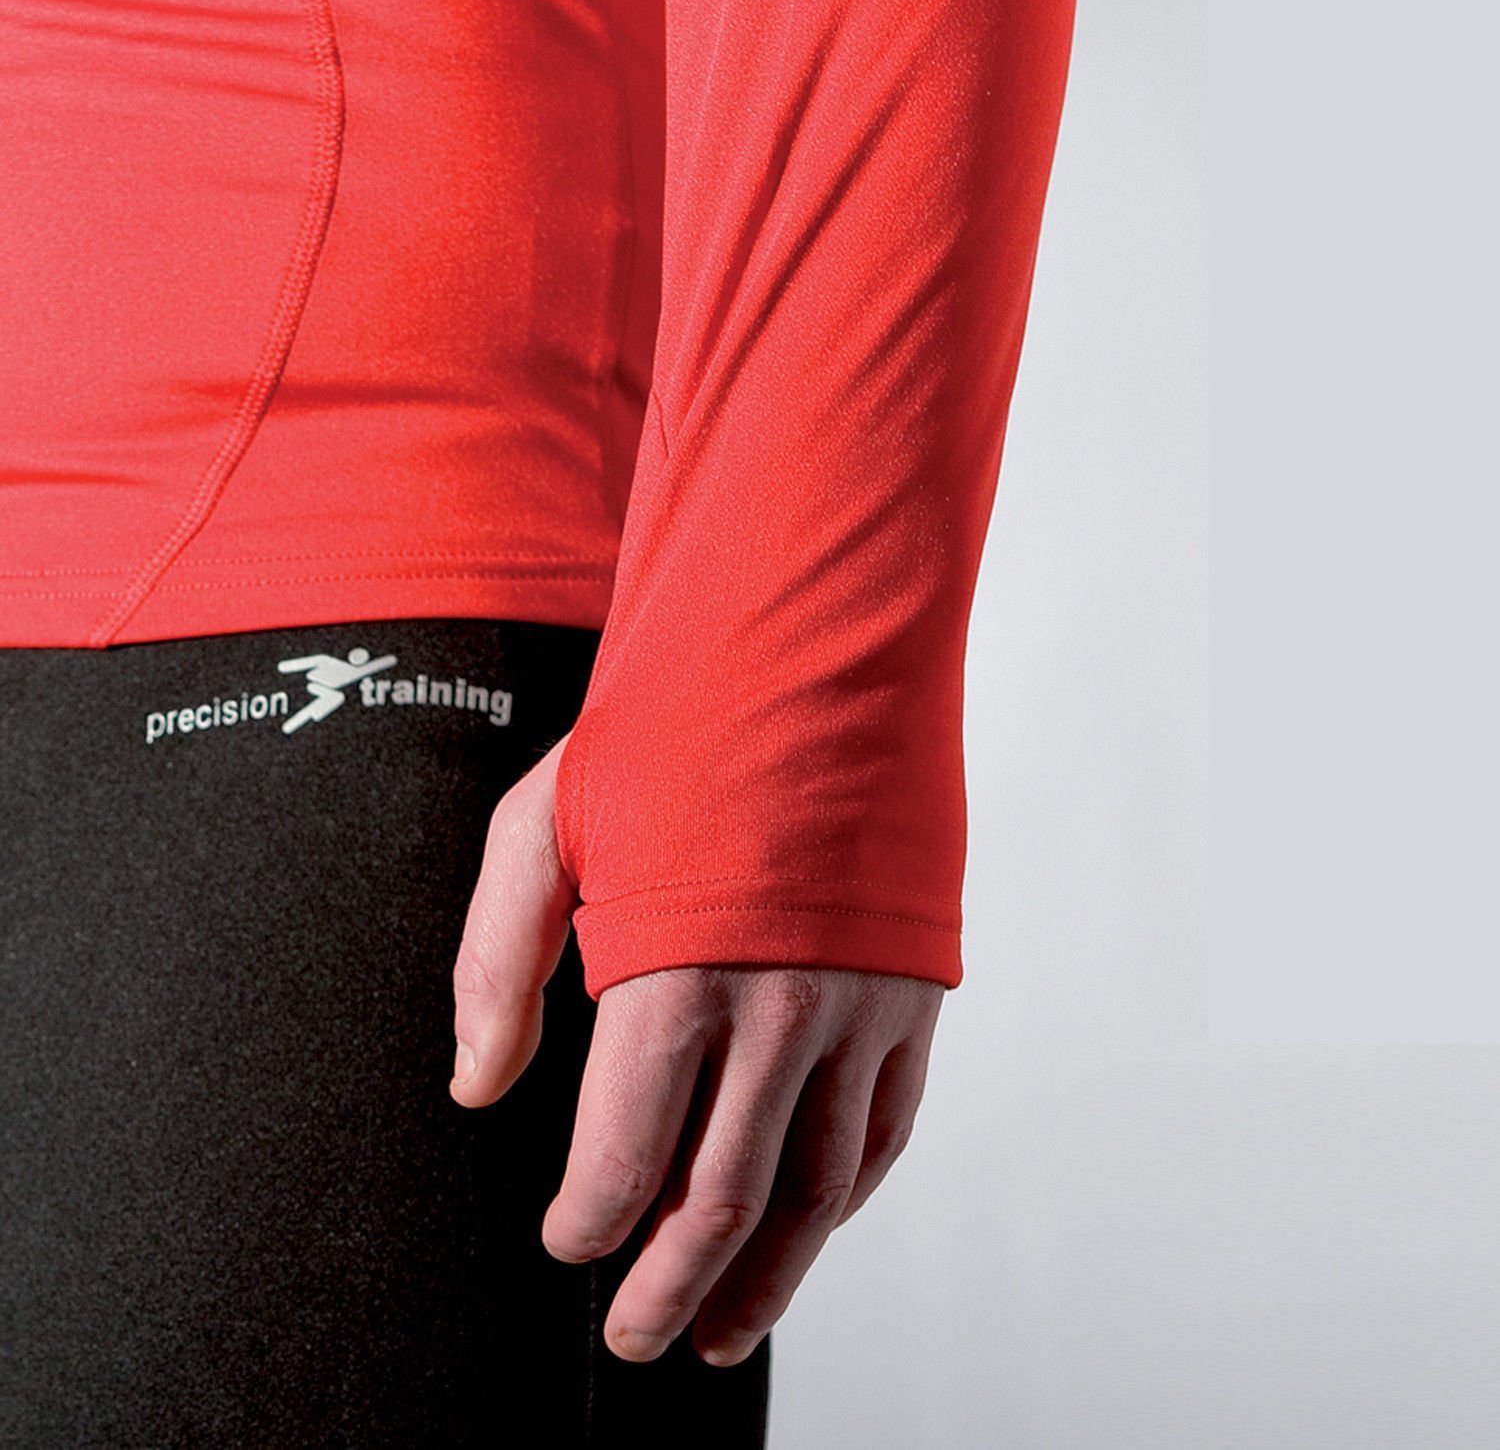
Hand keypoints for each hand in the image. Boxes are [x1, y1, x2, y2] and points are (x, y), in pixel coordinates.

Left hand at [449, 734, 945, 1366]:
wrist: (817, 660)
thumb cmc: (672, 735)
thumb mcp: (548, 826)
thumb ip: (500, 962)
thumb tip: (476, 1086)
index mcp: (677, 974)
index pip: (623, 1154)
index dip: (586, 1223)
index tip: (565, 1243)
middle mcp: (780, 1010)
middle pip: (722, 1200)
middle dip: (667, 1284)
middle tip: (638, 1338)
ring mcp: (860, 1008)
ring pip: (814, 1189)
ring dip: (767, 1278)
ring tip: (722, 1331)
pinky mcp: (914, 995)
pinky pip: (884, 1129)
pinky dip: (842, 1198)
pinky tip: (808, 1231)